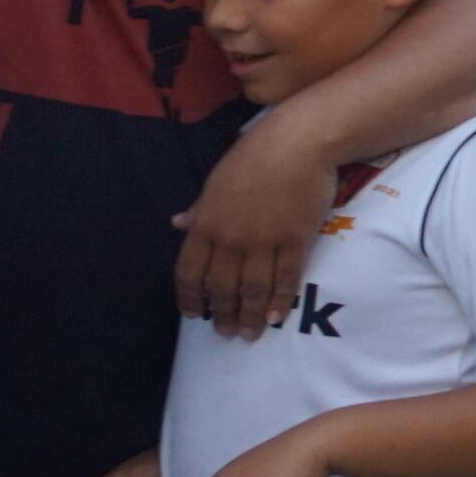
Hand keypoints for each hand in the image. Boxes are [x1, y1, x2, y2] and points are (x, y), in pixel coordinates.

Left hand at [175, 105, 340, 335]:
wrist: (298, 142)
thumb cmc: (255, 156)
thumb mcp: (216, 182)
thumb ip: (199, 209)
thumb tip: (176, 223)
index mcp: (205, 224)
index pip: (190, 273)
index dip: (189, 298)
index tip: (193, 315)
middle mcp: (230, 238)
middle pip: (222, 287)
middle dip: (222, 314)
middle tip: (225, 334)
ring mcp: (263, 241)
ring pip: (252, 289)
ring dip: (250, 315)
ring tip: (250, 334)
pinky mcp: (294, 240)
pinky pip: (285, 277)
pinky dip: (279, 300)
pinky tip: (276, 316)